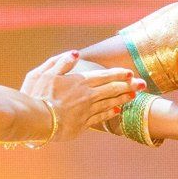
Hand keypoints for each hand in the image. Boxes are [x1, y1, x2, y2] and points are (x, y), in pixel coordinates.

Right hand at [21, 51, 141, 140]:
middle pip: (112, 89)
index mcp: (78, 82)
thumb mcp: (43, 73)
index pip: (103, 76)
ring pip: (109, 103)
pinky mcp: (82, 125)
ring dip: (122, 99)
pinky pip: (100, 118)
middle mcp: (86, 96)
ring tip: (134, 96)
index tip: (130, 73)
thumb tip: (75, 53)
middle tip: (143, 84)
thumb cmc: (35, 94)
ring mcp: (86, 111)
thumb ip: (60, 62)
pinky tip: (117, 111)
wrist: (34, 119)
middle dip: (128, 86)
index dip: (118, 74)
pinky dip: (110, 113)